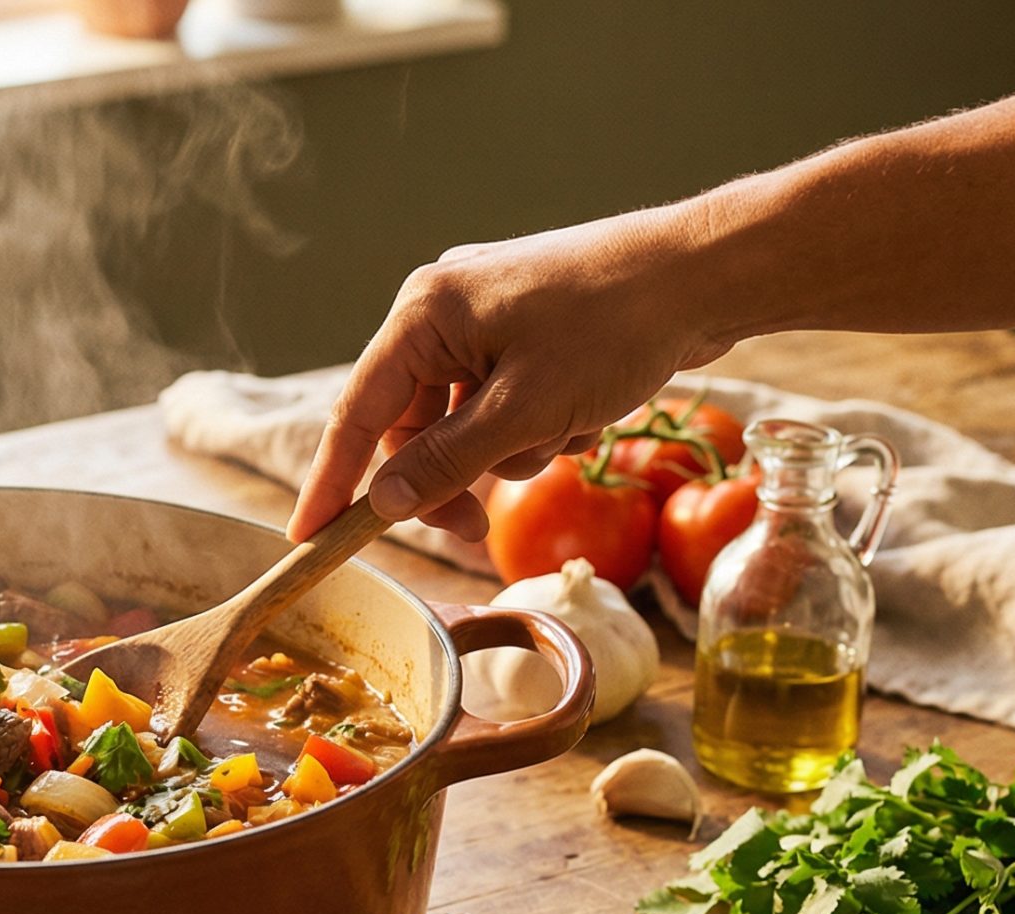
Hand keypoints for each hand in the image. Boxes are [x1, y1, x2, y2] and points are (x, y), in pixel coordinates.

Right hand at [288, 206, 737, 541]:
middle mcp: (443, 308)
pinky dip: (533, 424)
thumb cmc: (616, 328)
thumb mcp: (525, 412)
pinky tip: (582, 414)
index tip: (307, 538)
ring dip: (506, 448)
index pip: (357, 411)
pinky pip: (502, 400)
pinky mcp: (526, 330)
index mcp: (425, 312)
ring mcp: (486, 317)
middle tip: (475, 531)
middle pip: (411, 422)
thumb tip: (384, 503)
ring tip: (564, 435)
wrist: (707, 274)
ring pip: (462, 419)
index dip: (331, 482)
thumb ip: (447, 462)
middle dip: (447, 476)